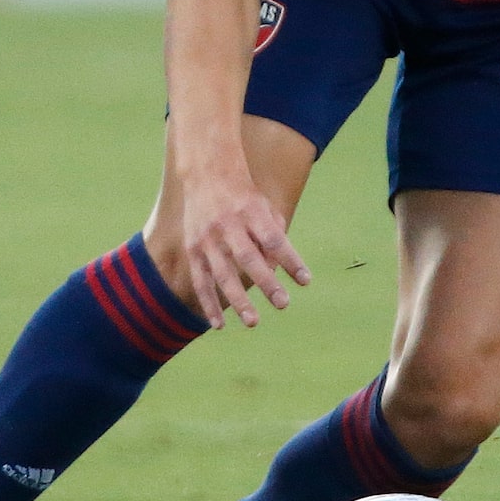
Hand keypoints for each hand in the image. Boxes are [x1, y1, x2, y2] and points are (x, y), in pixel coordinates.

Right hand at [180, 162, 310, 329]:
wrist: (206, 174)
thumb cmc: (244, 197)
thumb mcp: (265, 208)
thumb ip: (275, 236)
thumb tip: (279, 272)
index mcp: (251, 212)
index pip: (274, 239)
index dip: (290, 260)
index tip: (306, 280)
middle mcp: (228, 225)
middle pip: (249, 257)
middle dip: (266, 282)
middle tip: (283, 304)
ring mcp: (208, 239)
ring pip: (223, 273)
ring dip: (237, 300)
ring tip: (253, 322)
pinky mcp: (193, 250)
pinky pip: (200, 281)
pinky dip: (209, 303)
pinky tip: (219, 325)